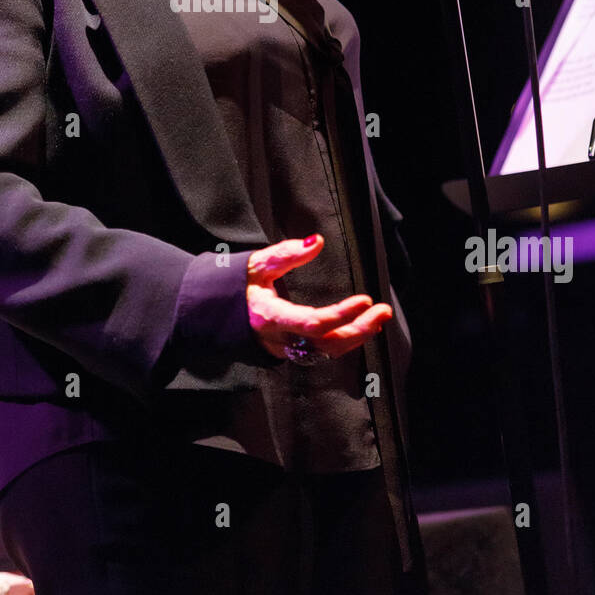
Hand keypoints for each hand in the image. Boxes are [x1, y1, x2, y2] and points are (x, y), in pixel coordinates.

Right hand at [246, 233, 392, 359]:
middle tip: (383, 311)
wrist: (211, 315)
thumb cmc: (233, 287)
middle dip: (359, 330)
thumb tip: (317, 242)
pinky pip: (321, 351)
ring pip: (327, 352)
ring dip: (357, 336)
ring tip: (379, 318)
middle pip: (326, 344)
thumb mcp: (255, 265)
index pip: (312, 323)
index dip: (341, 315)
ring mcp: (285, 350)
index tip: (365, 300)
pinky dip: (344, 340)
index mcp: (269, 317)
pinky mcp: (290, 352)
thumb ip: (285, 254)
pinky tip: (361, 327)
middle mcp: (279, 340)